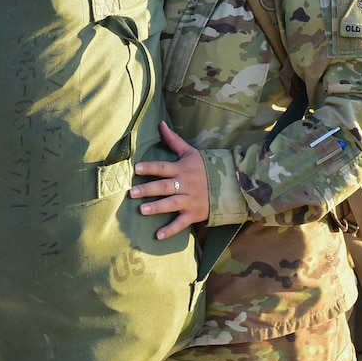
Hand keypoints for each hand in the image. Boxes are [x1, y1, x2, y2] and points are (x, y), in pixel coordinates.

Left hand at [131, 122, 209, 239]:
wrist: (230, 185)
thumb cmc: (205, 168)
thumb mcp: (190, 152)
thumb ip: (173, 140)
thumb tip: (160, 124)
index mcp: (182, 169)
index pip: (164, 168)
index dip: (151, 168)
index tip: (137, 168)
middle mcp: (185, 185)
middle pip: (164, 187)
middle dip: (148, 189)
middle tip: (132, 192)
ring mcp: (190, 200)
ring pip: (171, 204)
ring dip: (157, 208)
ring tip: (142, 210)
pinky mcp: (194, 214)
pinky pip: (181, 223)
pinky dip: (170, 230)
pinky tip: (158, 236)